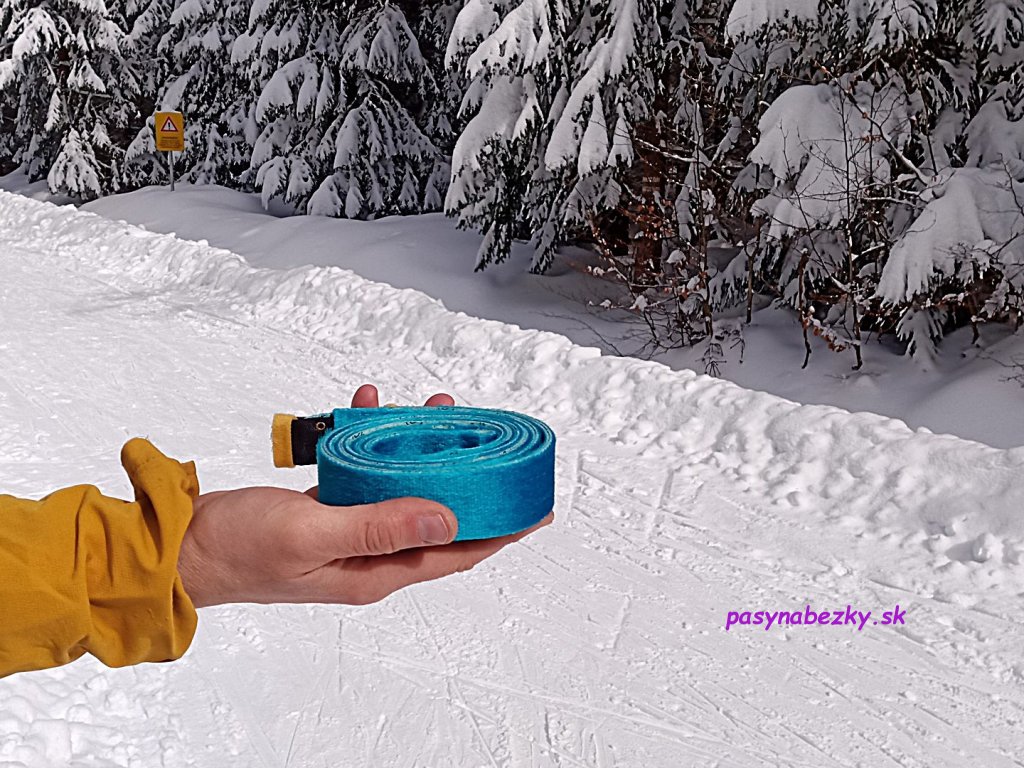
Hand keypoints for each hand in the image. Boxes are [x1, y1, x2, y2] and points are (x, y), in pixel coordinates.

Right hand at [176, 385, 552, 607]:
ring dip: (420, 449)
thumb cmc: (239, 550)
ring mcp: (351, 531)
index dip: (499, 531)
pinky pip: (366, 473)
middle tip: (487, 439)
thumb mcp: (313, 534)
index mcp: (376, 572)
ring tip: (433, 409)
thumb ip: (380, 525)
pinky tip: (367, 407)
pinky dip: (371, 441)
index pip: (456, 553)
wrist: (184, 546)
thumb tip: (448, 516)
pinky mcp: (329, 509)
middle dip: (466, 476)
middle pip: (438, 514)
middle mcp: (371, 555)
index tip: (533, 510)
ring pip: (404, 487)